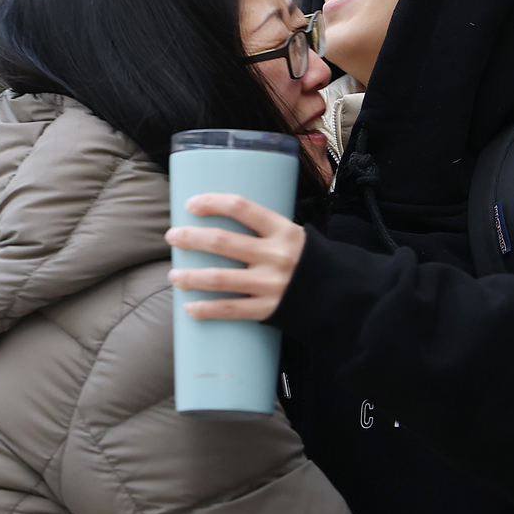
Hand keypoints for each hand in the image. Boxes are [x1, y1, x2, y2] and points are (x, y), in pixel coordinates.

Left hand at [164, 193, 305, 320]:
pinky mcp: (269, 309)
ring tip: (174, 276)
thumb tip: (222, 223)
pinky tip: (189, 308)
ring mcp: (271, 283)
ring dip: (191, 277)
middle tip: (172, 237)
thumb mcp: (294, 237)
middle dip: (192, 238)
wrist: (341, 297)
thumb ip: (264, 232)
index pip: (242, 207)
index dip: (213, 203)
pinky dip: (207, 310)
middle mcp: (276, 255)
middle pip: (223, 242)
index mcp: (282, 230)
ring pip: (221, 278)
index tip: (191, 204)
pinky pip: (231, 309)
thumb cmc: (309, 263)